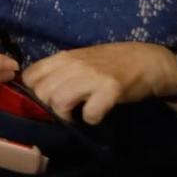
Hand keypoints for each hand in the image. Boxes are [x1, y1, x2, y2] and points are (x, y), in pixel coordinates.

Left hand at [23, 43, 176, 124]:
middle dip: (50, 106)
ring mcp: (91, 76)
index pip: (30, 76)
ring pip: (59, 102)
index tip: (47, 99)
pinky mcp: (110, 90)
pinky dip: (92, 119)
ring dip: (67, 116)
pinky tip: (98, 114)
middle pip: (41, 92)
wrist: (147, 61)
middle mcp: (73, 64)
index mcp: (63, 57)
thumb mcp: (79, 60)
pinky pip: (89, 113)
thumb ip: (60, 71)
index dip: (34, 92)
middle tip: (65, 110)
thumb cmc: (111, 62)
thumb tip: (38, 90)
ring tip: (79, 114)